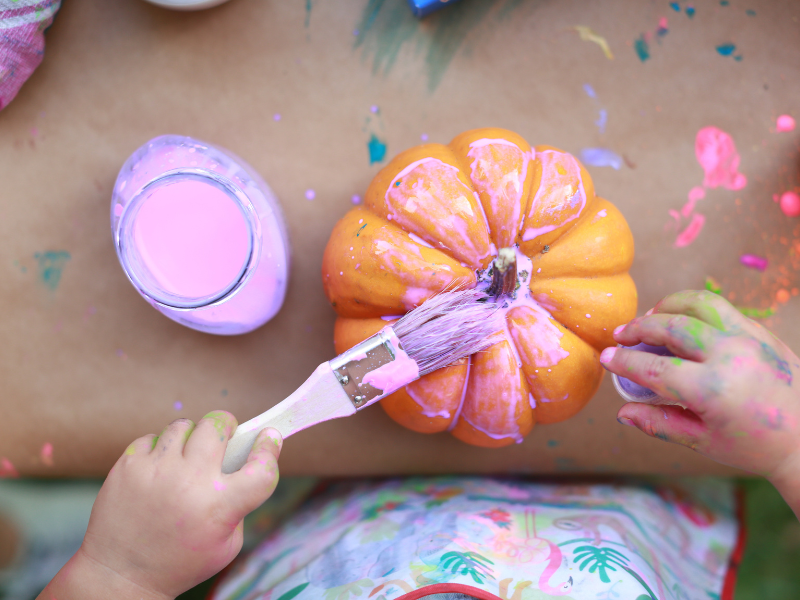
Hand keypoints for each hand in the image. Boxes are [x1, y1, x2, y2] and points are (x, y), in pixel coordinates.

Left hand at [39, 412, 281, 599]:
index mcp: (220, 507)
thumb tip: (242, 457)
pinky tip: (158, 472)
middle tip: (224, 435)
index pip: (261, 467)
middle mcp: (189, 483)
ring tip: (185, 458)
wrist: (121, 574)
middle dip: (226, 425)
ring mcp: (156, 471)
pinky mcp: (129, 466)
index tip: (269, 437)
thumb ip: (238, 502)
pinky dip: (160, 451)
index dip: (270, 448)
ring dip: (191, 438)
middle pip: (218, 424)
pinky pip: (153, 438)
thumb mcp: (226, 545)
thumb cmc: (180, 561)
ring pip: (184, 426)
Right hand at [600, 290, 799, 486]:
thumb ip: (659, 423)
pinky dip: (692, 308)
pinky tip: (680, 320)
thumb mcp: (702, 442)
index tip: (605, 357)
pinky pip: (719, 308)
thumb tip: (622, 412)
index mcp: (713, 390)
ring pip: (696, 304)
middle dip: (638, 328)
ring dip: (666, 306)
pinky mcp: (760, 331)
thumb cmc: (756, 446)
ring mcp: (748, 338)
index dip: (624, 362)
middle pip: (670, 327)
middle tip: (620, 336)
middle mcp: (729, 356)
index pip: (654, 368)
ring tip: (649, 318)